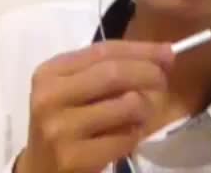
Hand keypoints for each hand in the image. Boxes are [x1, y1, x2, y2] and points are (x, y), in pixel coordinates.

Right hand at [15, 40, 173, 172]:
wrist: (41, 169)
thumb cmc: (70, 119)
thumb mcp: (81, 86)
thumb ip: (115, 66)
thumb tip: (166, 53)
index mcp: (51, 72)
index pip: (104, 50)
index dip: (141, 49)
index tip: (169, 51)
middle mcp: (49, 97)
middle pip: (115, 73)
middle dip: (149, 73)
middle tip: (163, 80)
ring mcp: (58, 129)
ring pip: (127, 104)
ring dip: (145, 108)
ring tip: (140, 114)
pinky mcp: (72, 158)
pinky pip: (125, 137)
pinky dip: (135, 134)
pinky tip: (126, 135)